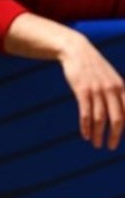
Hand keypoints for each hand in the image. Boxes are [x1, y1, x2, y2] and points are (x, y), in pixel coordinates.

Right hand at [59, 34, 124, 149]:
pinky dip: (86, 126)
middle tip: (110, 147)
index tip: (120, 139)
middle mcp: (111, 90)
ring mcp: (97, 90)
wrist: (77, 51)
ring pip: (100, 118)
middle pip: (117, 119)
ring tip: (95, 144)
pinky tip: (85, 135)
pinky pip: (86, 113)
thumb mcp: (109, 78)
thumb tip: (119, 112)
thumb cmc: (93, 67)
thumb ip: (116, 93)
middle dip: (115, 136)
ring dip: (98, 134)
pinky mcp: (82, 91)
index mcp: (121, 87)